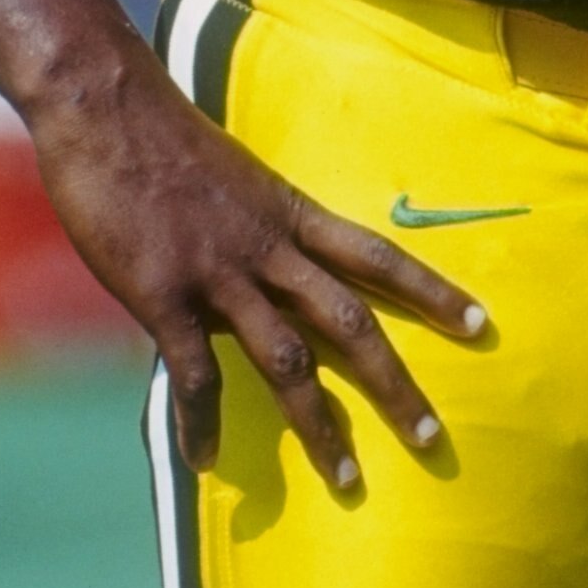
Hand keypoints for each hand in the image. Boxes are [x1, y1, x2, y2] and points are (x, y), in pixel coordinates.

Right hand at [27, 45, 486, 485]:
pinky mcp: (164, 295)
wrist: (107, 106)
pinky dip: (202, 424)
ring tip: (345, 481)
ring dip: (319, 426)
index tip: (480, 323)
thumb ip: (256, 230)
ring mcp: (219, 274)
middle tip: (433, 439)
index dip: (432, 291)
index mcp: (291, 213)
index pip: (379, 255)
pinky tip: (206, 461)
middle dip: (396, 384)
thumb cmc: (164, 137)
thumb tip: (263, 272)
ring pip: (288, 362)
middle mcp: (269, 248)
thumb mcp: (235, 177)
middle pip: (351, 322)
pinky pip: (195, 375)